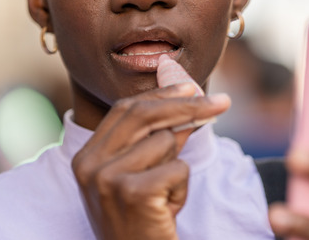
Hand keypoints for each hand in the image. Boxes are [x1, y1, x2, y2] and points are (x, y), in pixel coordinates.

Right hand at [71, 84, 230, 239]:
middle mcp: (90, 165)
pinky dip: (182, 188)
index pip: (125, 109)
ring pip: (166, 141)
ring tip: (164, 197)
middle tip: (221, 103)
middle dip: (188, 105)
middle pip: (144, 114)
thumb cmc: (142, 222)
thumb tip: (188, 98)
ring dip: (177, 167)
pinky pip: (178, 168)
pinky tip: (167, 210)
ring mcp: (108, 178)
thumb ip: (159, 137)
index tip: (190, 86)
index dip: (161, 95)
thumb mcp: (143, 175)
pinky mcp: (133, 193)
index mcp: (86, 157)